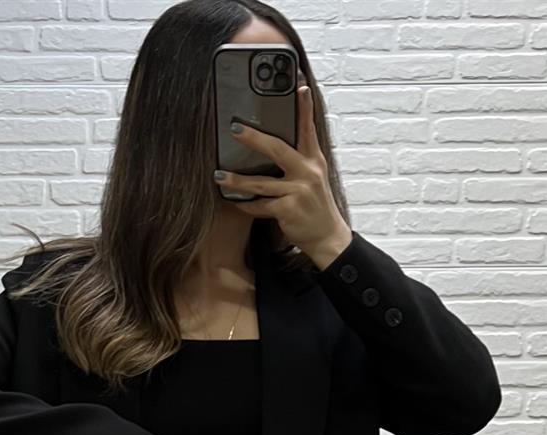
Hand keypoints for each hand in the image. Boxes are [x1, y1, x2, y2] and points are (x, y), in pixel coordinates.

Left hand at [213, 83, 351, 266]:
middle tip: (235, 128)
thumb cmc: (315, 205)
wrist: (327, 237)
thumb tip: (271, 145)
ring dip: (237, 180)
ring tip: (219, 176)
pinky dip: (247, 205)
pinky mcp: (289, 210)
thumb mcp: (313, 177)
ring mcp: (299, 191)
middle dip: (254, 138)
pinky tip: (236, 202)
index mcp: (313, 160)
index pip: (308, 128)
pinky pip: (261, 205)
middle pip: (278, 149)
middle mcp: (308, 172)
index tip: (300, 85)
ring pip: (262, 183)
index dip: (304, 106)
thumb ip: (298, 160)